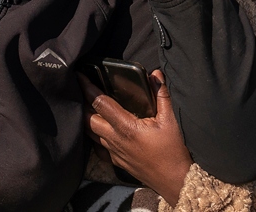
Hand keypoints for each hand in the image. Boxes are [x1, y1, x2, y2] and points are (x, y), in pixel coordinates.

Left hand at [81, 70, 192, 205]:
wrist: (175, 181)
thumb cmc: (173, 151)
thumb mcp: (170, 120)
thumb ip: (161, 95)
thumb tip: (156, 74)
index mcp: (126, 127)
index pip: (100, 104)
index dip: (88, 88)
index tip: (80, 76)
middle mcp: (115, 140)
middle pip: (88, 119)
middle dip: (82, 103)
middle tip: (81, 89)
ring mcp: (114, 152)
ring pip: (91, 133)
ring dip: (86, 119)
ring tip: (86, 105)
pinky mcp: (116, 161)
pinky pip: (98, 146)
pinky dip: (94, 135)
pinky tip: (98, 130)